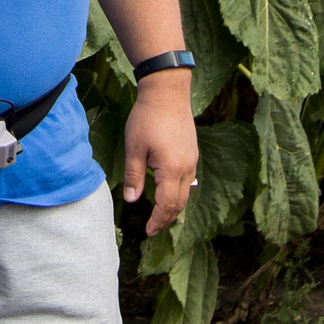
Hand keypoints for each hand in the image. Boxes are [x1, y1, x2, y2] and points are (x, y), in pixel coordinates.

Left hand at [118, 72, 198, 234]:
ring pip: (186, 192)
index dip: (157, 221)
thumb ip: (133, 176)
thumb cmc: (148, 118)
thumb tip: (131, 200)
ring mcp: (192, 159)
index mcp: (172, 169)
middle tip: (154, 229)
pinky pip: (188, 180)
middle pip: (180, 203)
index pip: (167, 205)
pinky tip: (170, 192)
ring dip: (174, 207)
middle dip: (167, 219)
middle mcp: (187, 168)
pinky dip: (179, 192)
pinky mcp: (192, 152)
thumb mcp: (134, 148)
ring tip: (161, 216)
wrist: (167, 91)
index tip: (148, 232)